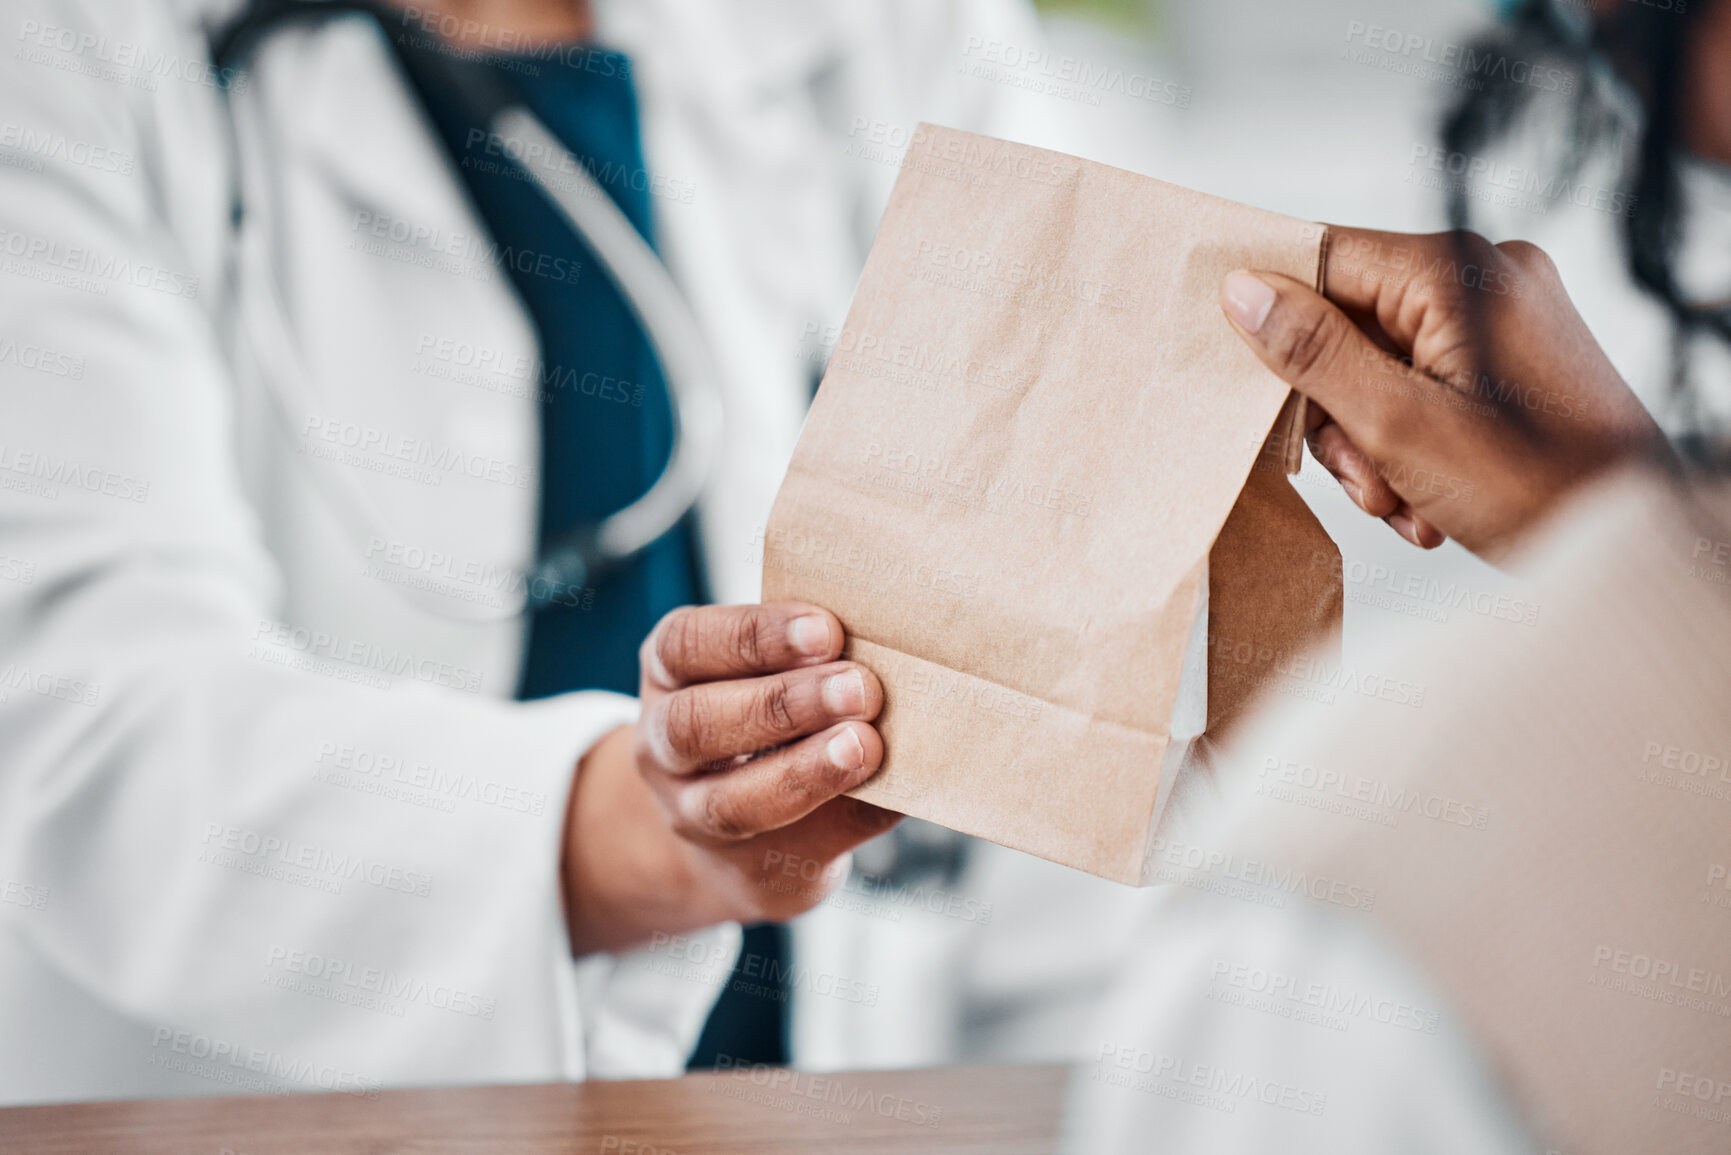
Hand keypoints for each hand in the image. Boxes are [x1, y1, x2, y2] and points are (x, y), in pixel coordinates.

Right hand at [561, 602, 900, 954]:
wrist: (745, 830)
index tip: (827, 629)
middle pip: (695, 723)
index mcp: (670, 673)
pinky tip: (888, 791)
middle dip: (782, 703)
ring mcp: (694, 815)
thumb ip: (814, 661)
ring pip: (729, 803)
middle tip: (859, 688)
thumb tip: (896, 650)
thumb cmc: (771, 721)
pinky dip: (848, 816)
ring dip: (804, 771)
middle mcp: (663, 745)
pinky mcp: (749, 870)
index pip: (685, 643)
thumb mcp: (766, 674)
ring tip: (864, 745)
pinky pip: (796, 849)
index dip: (754, 635)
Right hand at [1220, 227, 1671, 560]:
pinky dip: (1411, 444)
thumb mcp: (1398, 425)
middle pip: (1348, 322)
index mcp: (1455, 271)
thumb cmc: (1542, 490)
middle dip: (1339, 411)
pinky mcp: (1511, 358)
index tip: (1235, 363)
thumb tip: (1243, 290)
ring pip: (1379, 365)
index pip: (1324, 257)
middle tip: (1365, 477)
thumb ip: (1313, 353)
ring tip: (1404, 501)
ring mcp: (1502, 316)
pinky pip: (1422, 384)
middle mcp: (1483, 276)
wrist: (1635, 542)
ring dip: (1373, 442)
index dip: (1273, 312)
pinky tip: (1429, 497)